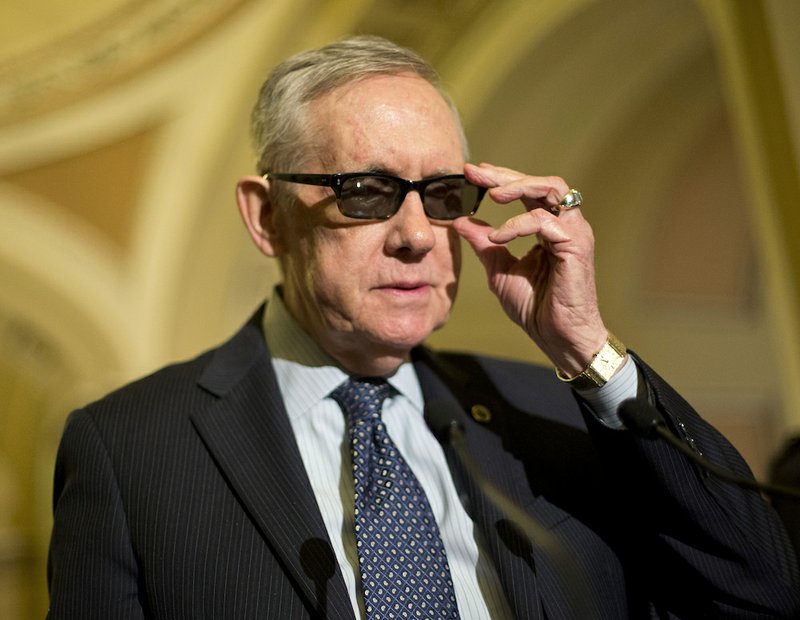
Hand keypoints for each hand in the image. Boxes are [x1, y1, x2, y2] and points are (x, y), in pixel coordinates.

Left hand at [453, 162, 607, 374]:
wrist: (557, 337)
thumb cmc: (536, 307)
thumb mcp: (499, 271)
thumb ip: (484, 245)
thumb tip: (459, 221)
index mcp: (548, 228)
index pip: (526, 193)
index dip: (499, 179)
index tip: (470, 174)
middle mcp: (565, 225)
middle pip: (540, 183)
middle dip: (505, 175)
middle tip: (475, 172)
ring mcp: (574, 232)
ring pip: (551, 189)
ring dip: (518, 188)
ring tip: (490, 196)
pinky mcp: (577, 245)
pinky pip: (546, 221)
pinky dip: (518, 224)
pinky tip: (497, 236)